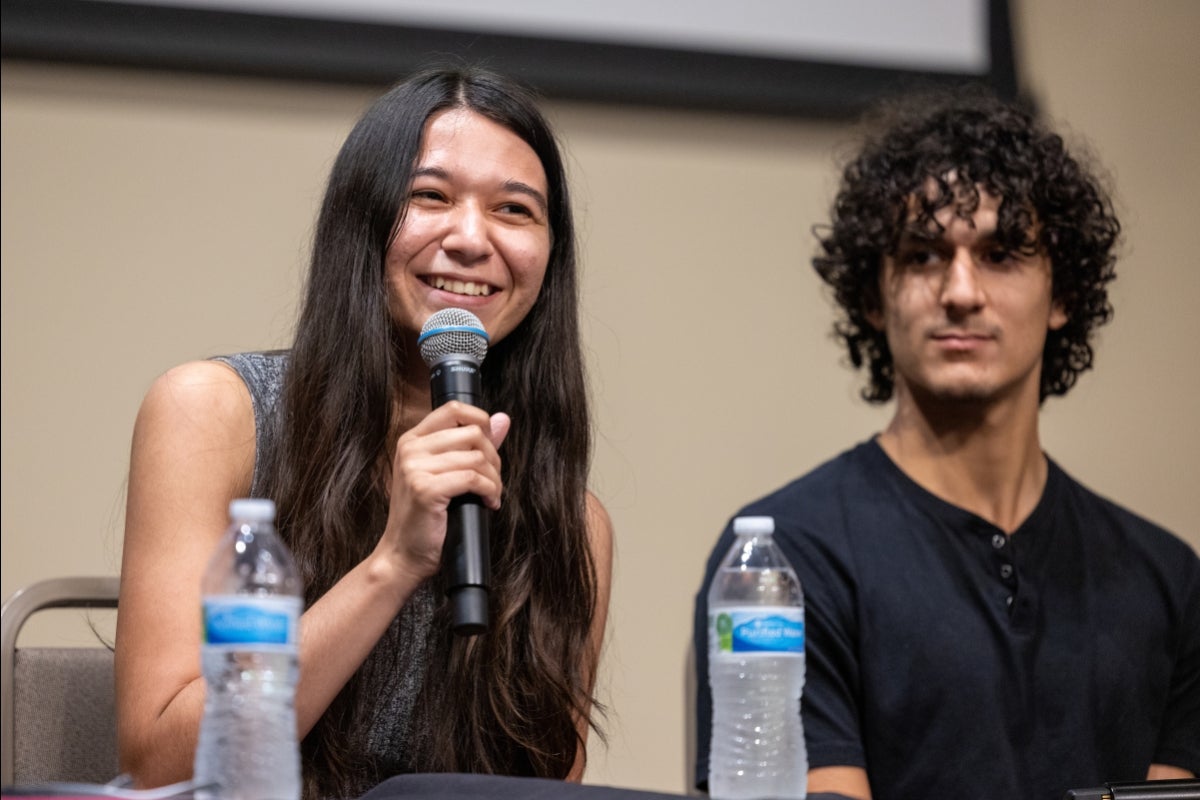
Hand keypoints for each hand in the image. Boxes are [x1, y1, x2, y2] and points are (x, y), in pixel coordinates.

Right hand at [380, 401, 510, 582]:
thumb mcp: (447, 473)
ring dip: (494, 479)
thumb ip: (472, 444)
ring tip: (491, 495)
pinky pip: (473, 478)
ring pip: (477, 458)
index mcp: (413, 439)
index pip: (454, 409)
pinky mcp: (425, 489)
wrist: (403, 554)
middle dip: (493, 458)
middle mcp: (411, 449)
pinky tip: (488, 503)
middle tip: (493, 480)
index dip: (481, 422)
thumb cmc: (426, 516)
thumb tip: (502, 419)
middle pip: (472, 433)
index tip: (489, 447)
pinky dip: (489, 491)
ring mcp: (415, 468)